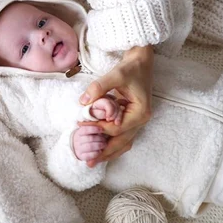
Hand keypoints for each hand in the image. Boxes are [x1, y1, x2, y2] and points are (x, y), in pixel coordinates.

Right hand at [72, 126, 106, 161]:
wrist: (78, 148)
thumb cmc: (86, 138)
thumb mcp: (88, 132)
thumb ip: (94, 129)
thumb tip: (104, 127)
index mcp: (79, 132)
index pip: (85, 129)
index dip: (94, 129)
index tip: (102, 129)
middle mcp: (78, 140)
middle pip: (89, 138)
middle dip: (99, 138)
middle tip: (104, 139)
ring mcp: (79, 149)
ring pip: (90, 146)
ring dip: (99, 145)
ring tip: (104, 144)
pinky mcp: (81, 156)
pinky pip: (89, 155)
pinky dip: (96, 153)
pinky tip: (100, 151)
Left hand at [78, 45, 153, 166]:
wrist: (141, 61)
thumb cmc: (131, 67)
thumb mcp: (116, 74)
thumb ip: (99, 87)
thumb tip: (83, 102)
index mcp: (140, 112)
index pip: (117, 128)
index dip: (98, 129)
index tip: (81, 128)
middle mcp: (141, 120)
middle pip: (122, 142)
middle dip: (105, 153)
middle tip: (88, 162)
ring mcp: (137, 120)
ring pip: (123, 142)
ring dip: (108, 152)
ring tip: (93, 161)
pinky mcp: (131, 118)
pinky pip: (121, 135)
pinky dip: (111, 143)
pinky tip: (100, 148)